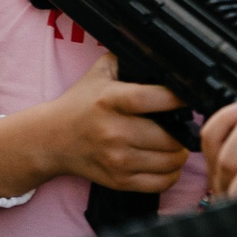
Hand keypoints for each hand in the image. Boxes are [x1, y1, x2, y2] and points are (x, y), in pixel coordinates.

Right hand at [6, 56, 191, 194]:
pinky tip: (163, 162)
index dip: (178, 99)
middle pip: (170, 138)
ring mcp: (117, 159)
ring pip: (171, 161)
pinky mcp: (119, 180)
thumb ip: (128, 60)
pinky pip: (162, 182)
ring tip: (172, 144)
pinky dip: (171, 173)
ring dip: (178, 153)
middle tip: (180, 127)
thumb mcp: (98, 74)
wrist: (50, 140)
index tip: (187, 99)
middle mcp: (113, 131)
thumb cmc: (79, 105)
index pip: (154, 99)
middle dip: (182, 132)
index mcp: (110, 100)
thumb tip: (162, 55)